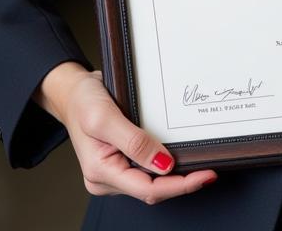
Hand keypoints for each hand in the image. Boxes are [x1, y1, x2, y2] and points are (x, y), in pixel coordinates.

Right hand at [36, 62, 217, 203]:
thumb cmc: (83, 101)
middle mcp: (107, 178)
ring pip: (150, 182)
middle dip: (181, 183)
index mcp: (101, 172)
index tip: (205, 175)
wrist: (72, 91)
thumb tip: (164, 164)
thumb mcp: (105, 117)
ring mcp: (114, 171)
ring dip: (174, 176)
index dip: (179, 185)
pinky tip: (180, 158)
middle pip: (152, 190)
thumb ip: (134, 141)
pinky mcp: (120, 161)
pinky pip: (146, 170)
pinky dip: (165, 166)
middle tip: (209, 170)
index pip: (147, 189)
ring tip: (199, 165)